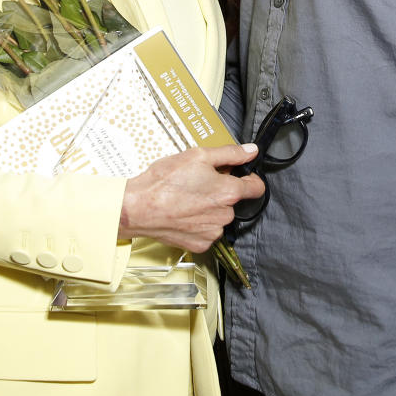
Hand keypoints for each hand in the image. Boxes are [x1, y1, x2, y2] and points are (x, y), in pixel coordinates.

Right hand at [119, 143, 265, 252]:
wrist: (138, 208)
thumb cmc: (164, 182)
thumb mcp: (198, 156)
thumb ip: (229, 153)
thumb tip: (250, 150)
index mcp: (229, 192)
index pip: (257, 187)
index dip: (249, 177)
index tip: (240, 175)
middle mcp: (225, 215)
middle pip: (233, 201)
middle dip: (221, 192)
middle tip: (199, 182)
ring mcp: (212, 232)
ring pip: (219, 216)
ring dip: (209, 208)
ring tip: (187, 198)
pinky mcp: (200, 245)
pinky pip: (207, 231)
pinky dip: (198, 223)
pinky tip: (183, 213)